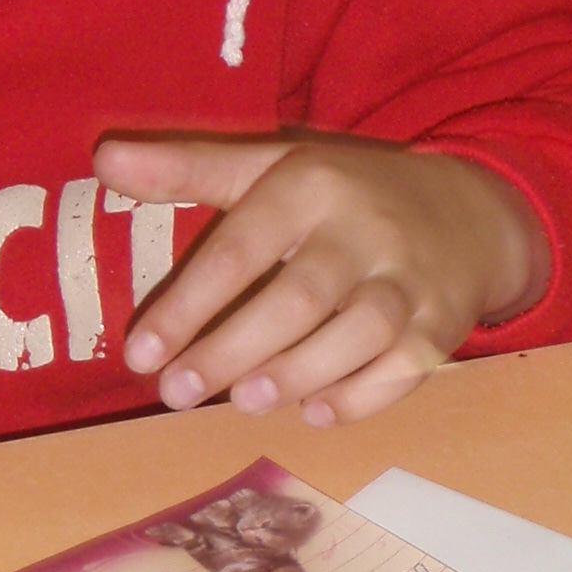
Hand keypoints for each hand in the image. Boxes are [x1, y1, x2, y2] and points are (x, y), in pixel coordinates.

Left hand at [96, 131, 547, 426]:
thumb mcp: (271, 168)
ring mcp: (410, 282)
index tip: (140, 354)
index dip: (187, 303)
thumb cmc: (344, 198)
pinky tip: (315, 412)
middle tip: (176, 394)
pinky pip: (404, 371)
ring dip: (299, 373)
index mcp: (311, 187)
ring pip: (359, 334)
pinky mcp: (441, 327)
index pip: (242, 248)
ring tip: (244, 402)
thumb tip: (104, 159)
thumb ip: (188, 168)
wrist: (468, 214)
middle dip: (233, 350)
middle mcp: (364, 232)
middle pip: (299, 298)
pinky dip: (361, 397)